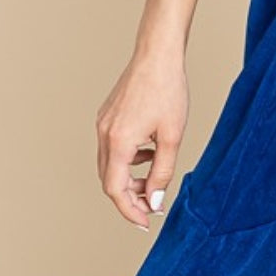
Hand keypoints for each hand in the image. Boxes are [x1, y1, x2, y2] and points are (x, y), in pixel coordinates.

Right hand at [96, 49, 188, 229]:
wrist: (157, 55)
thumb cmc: (168, 90)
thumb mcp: (172, 136)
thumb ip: (163, 171)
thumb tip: (155, 199)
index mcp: (118, 142)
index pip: (116, 190)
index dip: (130, 210)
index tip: (146, 221)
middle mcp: (104, 134)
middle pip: (109, 180)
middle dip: (129, 196)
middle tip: (152, 205)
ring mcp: (103, 124)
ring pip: (109, 164)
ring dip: (129, 177)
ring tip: (155, 175)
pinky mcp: (107, 116)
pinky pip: (112, 148)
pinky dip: (128, 158)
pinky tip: (149, 152)